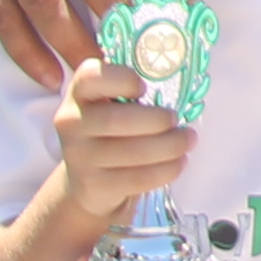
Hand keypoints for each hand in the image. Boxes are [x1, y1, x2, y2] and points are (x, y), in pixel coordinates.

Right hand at [45, 58, 189, 220]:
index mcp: (80, 92)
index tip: (144, 88)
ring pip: (132, 151)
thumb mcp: (114, 103)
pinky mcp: (92, 185)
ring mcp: (78, 156)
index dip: (122, 79)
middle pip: (117, 120)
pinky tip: (179, 162)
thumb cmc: (113, 131)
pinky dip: (166, 169)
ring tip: (188, 140)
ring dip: (170, 146)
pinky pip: (137, 178)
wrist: (88, 180)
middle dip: (158, 120)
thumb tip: (184, 88)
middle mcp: (72, 122)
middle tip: (178, 121)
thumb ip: (135, 91)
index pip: (92, 76)